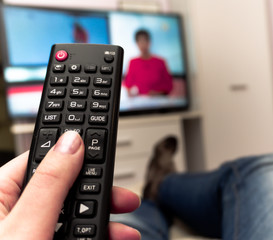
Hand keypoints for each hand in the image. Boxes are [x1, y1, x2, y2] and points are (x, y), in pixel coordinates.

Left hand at [0, 131, 140, 239]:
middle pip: (68, 187)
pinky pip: (75, 232)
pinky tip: (110, 236)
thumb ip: (50, 183)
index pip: (47, 157)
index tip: (106, 147)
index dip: (80, 151)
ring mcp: (32, 229)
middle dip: (101, 192)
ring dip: (104, 218)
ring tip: (125, 231)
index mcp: (1, 193)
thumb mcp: (26, 226)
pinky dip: (96, 234)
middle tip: (125, 198)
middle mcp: (16, 209)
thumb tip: (72, 141)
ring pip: (76, 213)